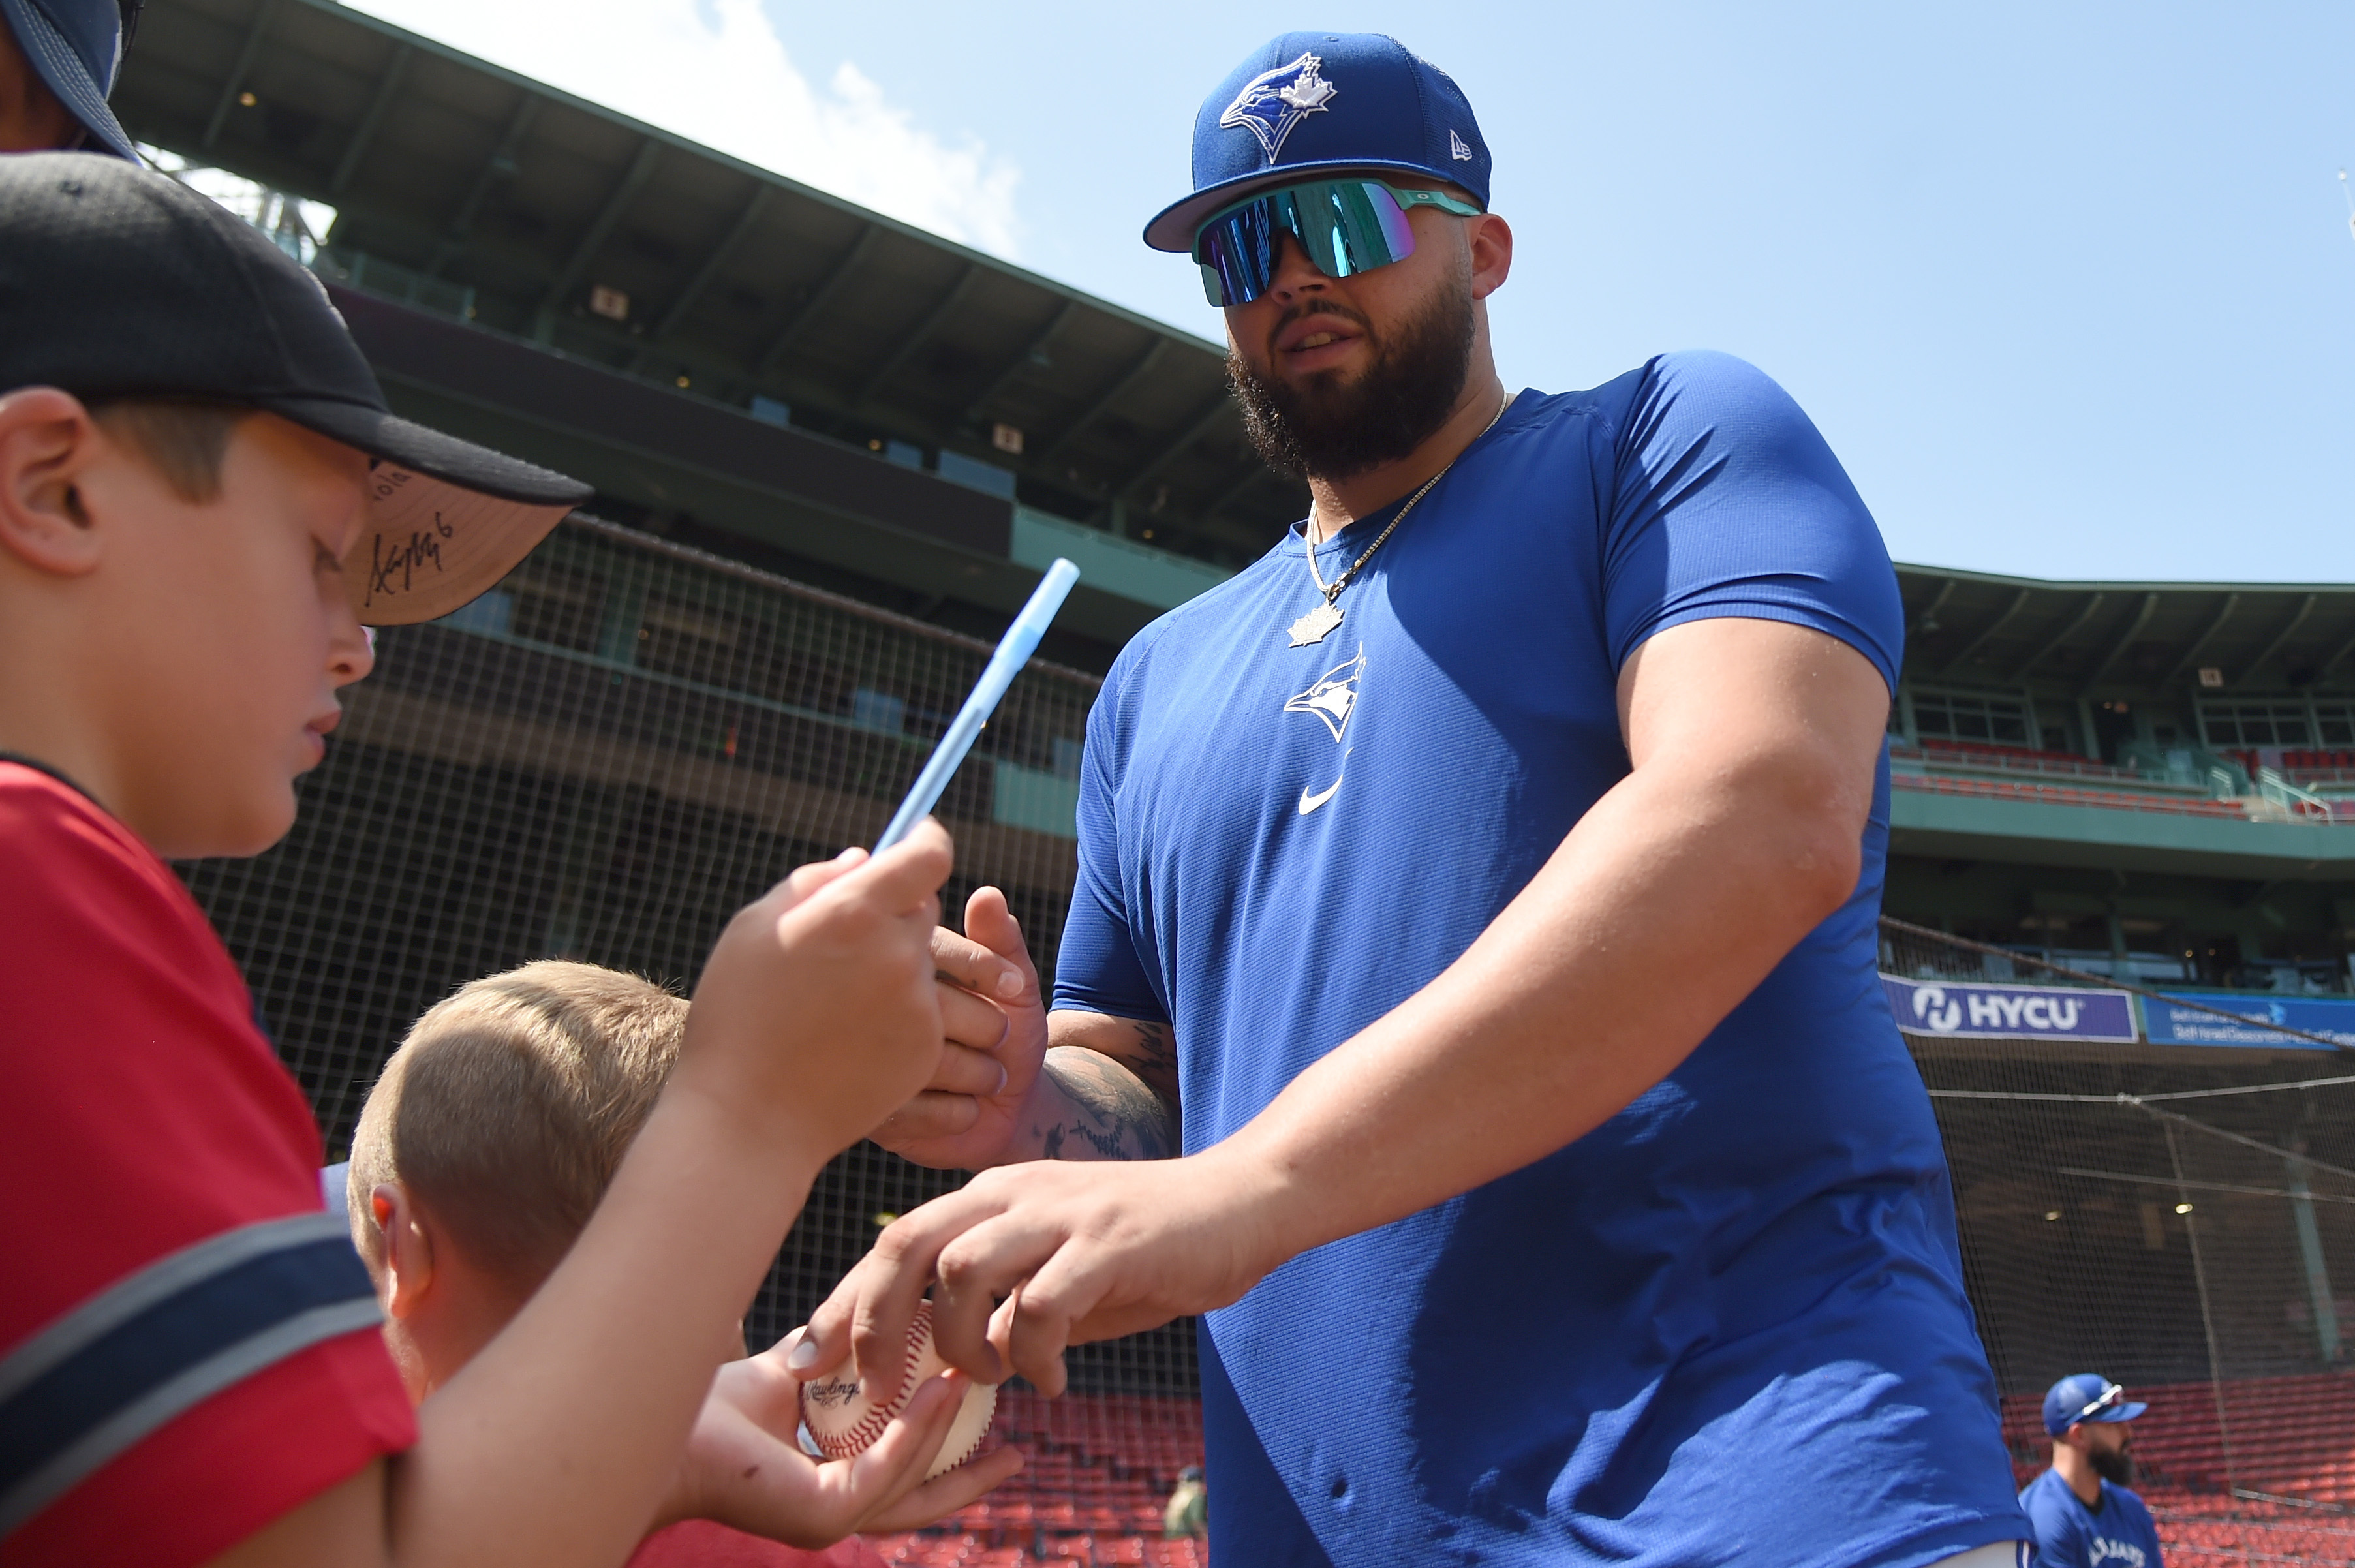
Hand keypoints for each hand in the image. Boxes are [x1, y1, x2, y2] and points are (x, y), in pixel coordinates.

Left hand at [663, 1334, 1024, 1545]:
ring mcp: (829, 1520)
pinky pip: (888, 1467)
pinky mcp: (823, 1514)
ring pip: (912, 1479)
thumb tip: (880, 1316)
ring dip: (951, 1432)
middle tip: (1018, 1456)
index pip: (903, 1486)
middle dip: (972, 1485)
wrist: (663, 1418)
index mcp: (827, 1490)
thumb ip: (837, 1360)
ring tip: (980, 1382)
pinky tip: (944, 1387)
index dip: (950, 1463)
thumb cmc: (714, 1403)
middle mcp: (832, 1514)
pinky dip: (920, 1428)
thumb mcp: (796, 1374)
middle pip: (922, 1504)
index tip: (988, 1435)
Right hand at [672, 821, 952, 1162]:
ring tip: (840, 1001)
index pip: (927, 858)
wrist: (748, 1119)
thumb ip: (813, 885)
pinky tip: (849, 1036)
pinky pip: (921, 1012)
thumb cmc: (735, 1017)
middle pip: (924, 910)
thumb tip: (863, 862)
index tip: (920, 839)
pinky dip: (897, 1015)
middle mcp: (897, 954)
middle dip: (895, 914)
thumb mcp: (753, 932)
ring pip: (924, 964)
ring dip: (895, 968)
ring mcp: (916, 1006)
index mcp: (853, 913)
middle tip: (850, 939)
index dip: (927, 842)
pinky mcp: (923, 1050)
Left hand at [794, 1153, 1285, 1397]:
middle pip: (906, 1245)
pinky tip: (1054, 1381)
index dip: (845, 1300)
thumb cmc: (1150, 1242)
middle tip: (876, 1386)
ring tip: (990, 1377)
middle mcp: (1017, 1192)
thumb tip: (961, 1359)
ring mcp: (1061, 1214)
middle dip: (874, 1323)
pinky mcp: (1107, 1244)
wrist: (1243, 1199)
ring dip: (962, 1342)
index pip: (894, 1240)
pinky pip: (1040, 1307)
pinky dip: (1034, 1357)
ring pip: (961, 1272)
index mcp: (995, 1194)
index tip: (815, 1357)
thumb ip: (1007, 1302)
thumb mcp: (1062, 1268)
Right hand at [871, 886, 1047, 1169]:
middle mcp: (875, 1008)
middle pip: (921, 1007)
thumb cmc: (1009, 1034)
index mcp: (904, 965)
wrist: (1008, 1109)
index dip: (979, 968)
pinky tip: (969, 1108)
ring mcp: (866, 1062)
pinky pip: (910, 1111)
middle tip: (1002, 1040)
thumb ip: (1003, 943)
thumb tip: (987, 895)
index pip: (931, 949)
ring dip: (971, 1072)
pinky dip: (954, 1111)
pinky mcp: (871, 1113)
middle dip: (980, 1026)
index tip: (1015, 990)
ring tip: (990, 1076)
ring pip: (915, 1061)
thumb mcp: (1016, 985)